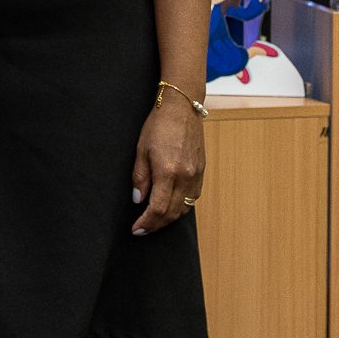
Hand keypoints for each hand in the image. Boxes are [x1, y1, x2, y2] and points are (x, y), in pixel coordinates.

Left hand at [131, 97, 204, 234]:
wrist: (182, 108)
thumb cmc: (159, 125)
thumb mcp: (141, 150)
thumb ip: (140, 178)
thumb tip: (138, 200)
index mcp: (168, 172)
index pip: (158, 209)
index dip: (146, 223)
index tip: (136, 229)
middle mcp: (186, 177)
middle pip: (173, 214)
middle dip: (156, 225)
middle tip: (142, 229)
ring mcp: (196, 175)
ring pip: (185, 208)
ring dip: (169, 218)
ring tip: (154, 220)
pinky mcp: (202, 171)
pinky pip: (193, 197)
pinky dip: (181, 206)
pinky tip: (170, 205)